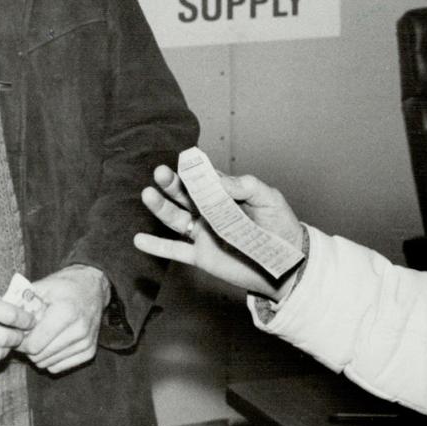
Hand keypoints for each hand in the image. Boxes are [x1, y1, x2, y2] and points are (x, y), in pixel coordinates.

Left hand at [17, 265, 108, 373]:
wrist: (92, 287)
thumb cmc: (64, 286)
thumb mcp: (42, 286)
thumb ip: (21, 303)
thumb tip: (2, 319)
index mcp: (66, 313)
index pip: (34, 345)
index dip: (19, 342)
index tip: (17, 333)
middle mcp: (79, 330)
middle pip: (40, 357)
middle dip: (28, 349)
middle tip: (26, 335)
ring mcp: (86, 343)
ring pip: (48, 364)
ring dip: (39, 355)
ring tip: (39, 337)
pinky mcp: (89, 352)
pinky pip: (59, 367)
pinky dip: (51, 359)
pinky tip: (51, 343)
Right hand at [135, 164, 303, 298]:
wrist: (288, 264)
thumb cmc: (281, 226)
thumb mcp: (269, 200)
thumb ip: (246, 186)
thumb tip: (219, 179)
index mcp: (224, 194)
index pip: (204, 178)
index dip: (193, 170)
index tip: (184, 161)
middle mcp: (209, 211)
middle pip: (184, 195)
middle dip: (172, 183)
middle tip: (160, 172)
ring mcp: (203, 233)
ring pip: (176, 218)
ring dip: (160, 207)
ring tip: (147, 194)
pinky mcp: (201, 256)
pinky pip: (175, 251)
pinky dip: (157, 246)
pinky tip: (139, 239)